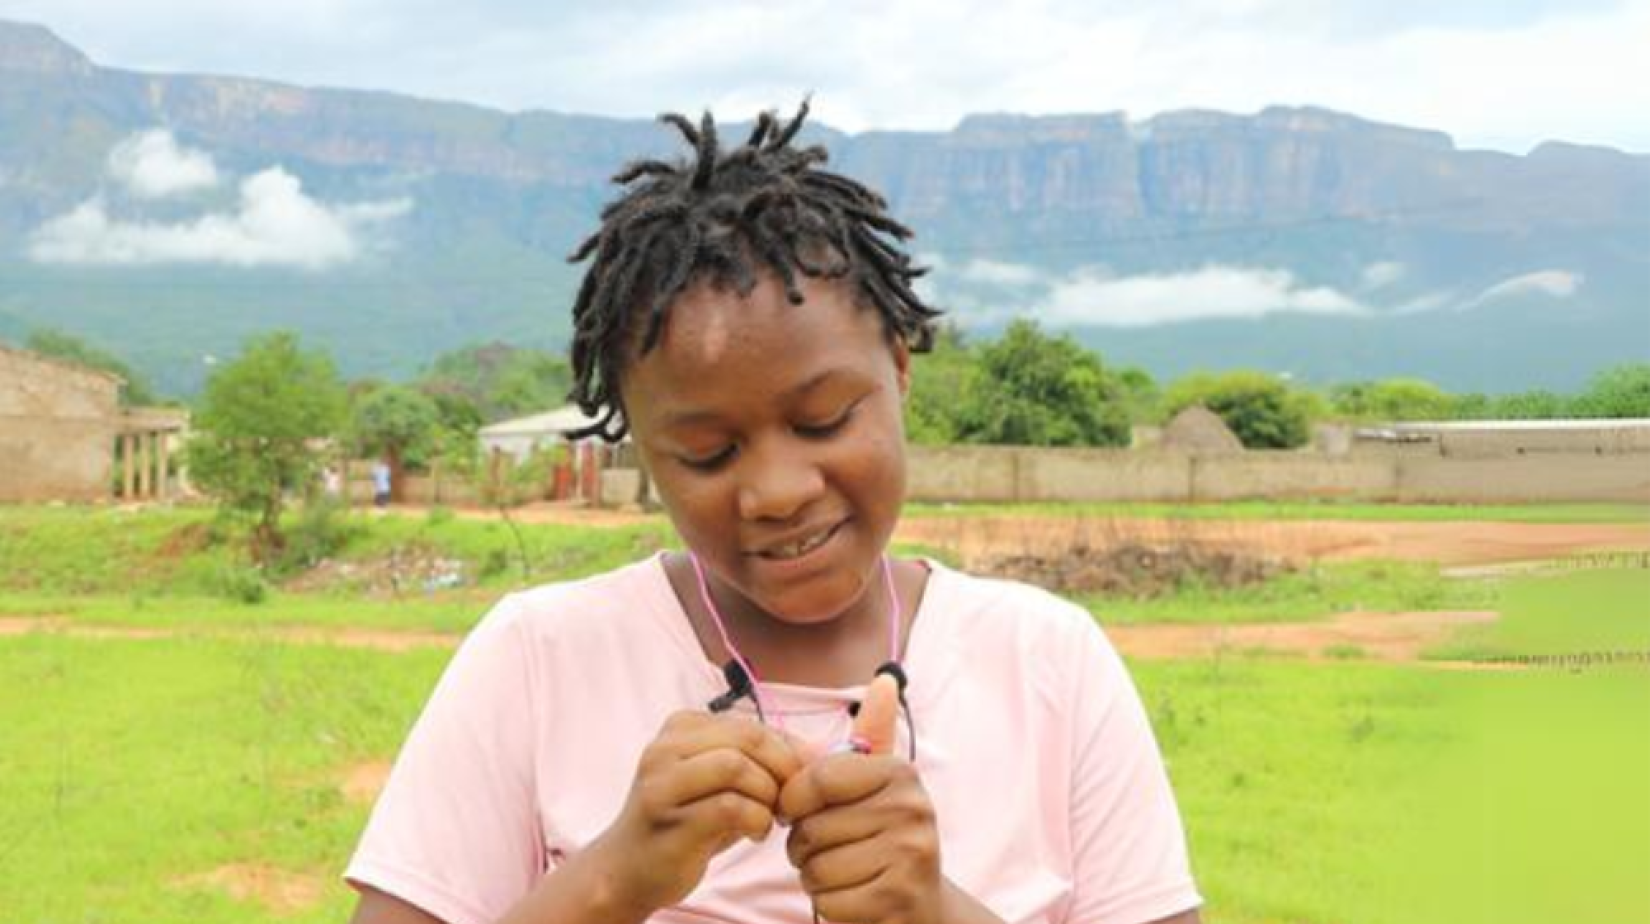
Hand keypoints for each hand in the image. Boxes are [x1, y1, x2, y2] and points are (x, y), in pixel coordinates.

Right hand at [591, 710, 804, 914]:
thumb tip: (817, 751)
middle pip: (747, 737)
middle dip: (782, 768)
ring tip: (769, 817)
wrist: (627, 869)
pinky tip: (754, 833)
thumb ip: (759, 759)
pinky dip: (756, 819)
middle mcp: (665, 747)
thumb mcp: (720, 781)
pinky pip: (731, 806)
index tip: (800, 779)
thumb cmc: (685, 822)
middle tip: (790, 800)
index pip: (751, 724)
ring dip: (767, 795)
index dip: (787, 750)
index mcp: (680, 727)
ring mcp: (663, 783)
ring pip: (737, 766)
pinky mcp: (670, 820)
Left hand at [780, 675, 946, 923]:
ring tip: (844, 872)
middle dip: (805, 847)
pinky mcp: (898, 900)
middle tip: (831, 849)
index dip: (793, 800)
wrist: (922, 906)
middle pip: (812, 827)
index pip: (818, 778)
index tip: (795, 812)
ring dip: (816, 877)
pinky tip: (854, 897)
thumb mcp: (879, 786)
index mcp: (901, 774)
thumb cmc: (885, 840)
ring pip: (816, 867)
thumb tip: (885, 679)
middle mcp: (912, 810)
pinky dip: (830, 906)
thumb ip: (874, 734)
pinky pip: (828, 902)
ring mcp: (910, 857)